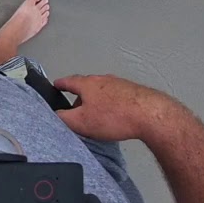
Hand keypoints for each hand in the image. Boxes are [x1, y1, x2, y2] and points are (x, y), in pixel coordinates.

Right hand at [52, 74, 179, 141]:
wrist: (150, 115)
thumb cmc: (115, 117)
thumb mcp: (81, 122)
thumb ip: (63, 118)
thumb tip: (54, 115)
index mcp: (87, 84)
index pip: (68, 81)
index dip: (60, 84)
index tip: (56, 85)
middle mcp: (103, 80)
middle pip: (86, 86)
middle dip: (79, 98)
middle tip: (77, 111)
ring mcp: (119, 84)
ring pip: (102, 92)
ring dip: (97, 101)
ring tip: (97, 117)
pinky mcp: (133, 92)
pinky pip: (117, 97)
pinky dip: (112, 105)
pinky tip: (115, 117)